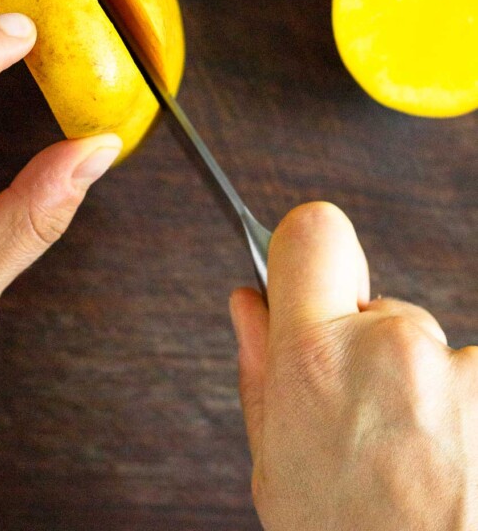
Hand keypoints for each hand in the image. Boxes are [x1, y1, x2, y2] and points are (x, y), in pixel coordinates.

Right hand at [231, 203, 476, 530]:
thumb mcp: (276, 472)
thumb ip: (259, 371)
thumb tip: (249, 302)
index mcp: (313, 359)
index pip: (313, 232)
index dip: (308, 250)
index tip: (317, 277)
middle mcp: (390, 347)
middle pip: (377, 305)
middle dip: (371, 349)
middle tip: (367, 426)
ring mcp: (457, 370)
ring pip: (427, 347)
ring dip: (420, 387)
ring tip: (415, 464)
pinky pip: (471, 375)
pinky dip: (463, 411)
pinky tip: (454, 467)